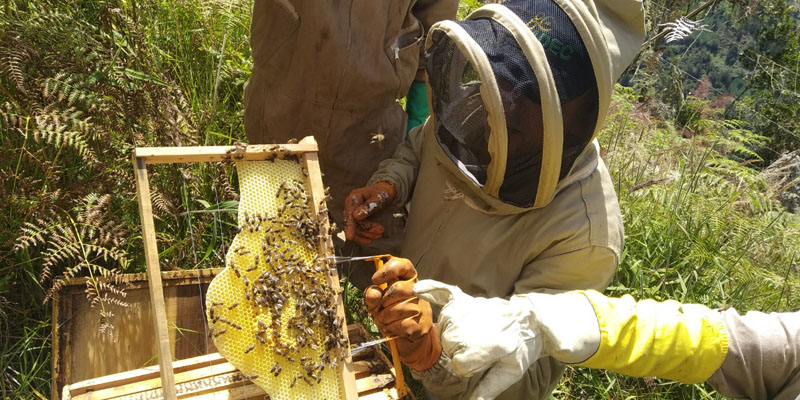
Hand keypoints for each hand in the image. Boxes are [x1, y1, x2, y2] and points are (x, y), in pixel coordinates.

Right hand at [343, 182, 395, 243]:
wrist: (384, 192)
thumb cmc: (382, 193)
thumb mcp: (380, 197)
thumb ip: (369, 206)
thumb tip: (356, 216)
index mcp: (354, 197)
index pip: (350, 214)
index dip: (350, 226)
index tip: (350, 236)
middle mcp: (350, 205)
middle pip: (353, 222)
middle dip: (366, 229)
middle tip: (381, 230)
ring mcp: (352, 212)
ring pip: (355, 228)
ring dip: (367, 233)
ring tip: (379, 234)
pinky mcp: (355, 219)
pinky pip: (357, 230)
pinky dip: (363, 236)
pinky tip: (370, 240)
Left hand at [364, 257, 440, 370]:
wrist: (405, 338)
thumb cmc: (390, 314)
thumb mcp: (377, 303)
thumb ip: (372, 296)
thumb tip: (374, 293)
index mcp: (407, 280)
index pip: (404, 266)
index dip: (390, 269)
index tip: (375, 279)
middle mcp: (418, 291)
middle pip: (399, 288)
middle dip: (383, 302)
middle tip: (378, 310)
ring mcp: (423, 308)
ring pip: (400, 308)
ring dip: (385, 318)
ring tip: (383, 321)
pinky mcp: (424, 324)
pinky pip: (403, 324)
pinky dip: (392, 328)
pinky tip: (392, 328)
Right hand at [414, 280, 542, 399]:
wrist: (531, 320)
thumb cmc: (521, 348)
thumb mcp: (509, 372)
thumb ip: (488, 389)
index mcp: (488, 347)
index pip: (459, 366)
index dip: (469, 368)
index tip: (485, 361)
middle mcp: (474, 326)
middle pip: (449, 347)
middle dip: (461, 352)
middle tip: (482, 345)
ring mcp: (469, 310)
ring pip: (443, 329)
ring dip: (452, 335)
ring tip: (473, 333)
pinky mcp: (467, 300)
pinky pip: (444, 293)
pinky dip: (431, 289)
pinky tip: (417, 289)